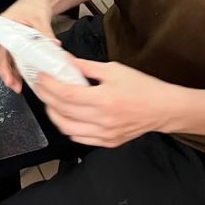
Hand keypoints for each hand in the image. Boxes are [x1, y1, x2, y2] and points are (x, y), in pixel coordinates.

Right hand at [0, 0, 57, 94]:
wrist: (39, 0)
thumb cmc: (34, 4)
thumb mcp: (40, 18)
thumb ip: (45, 33)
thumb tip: (54, 46)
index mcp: (4, 23)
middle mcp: (4, 34)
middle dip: (3, 70)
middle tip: (10, 82)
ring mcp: (10, 41)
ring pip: (6, 60)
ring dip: (10, 74)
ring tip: (16, 87)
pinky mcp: (17, 47)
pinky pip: (14, 61)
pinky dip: (17, 71)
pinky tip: (21, 81)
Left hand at [34, 60, 175, 145]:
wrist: (163, 108)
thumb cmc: (142, 87)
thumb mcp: (114, 70)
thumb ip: (86, 67)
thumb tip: (66, 61)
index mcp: (104, 99)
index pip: (66, 94)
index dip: (49, 85)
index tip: (42, 76)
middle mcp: (102, 120)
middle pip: (62, 111)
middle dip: (46, 97)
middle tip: (41, 86)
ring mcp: (104, 134)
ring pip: (67, 128)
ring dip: (54, 114)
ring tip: (51, 101)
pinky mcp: (107, 142)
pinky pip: (79, 138)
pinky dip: (68, 127)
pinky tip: (66, 116)